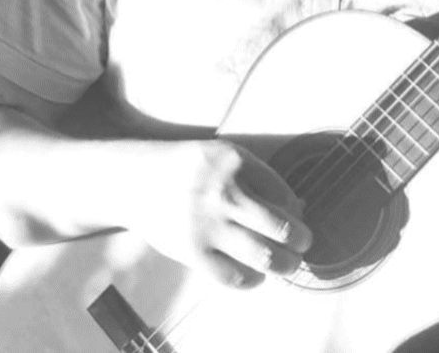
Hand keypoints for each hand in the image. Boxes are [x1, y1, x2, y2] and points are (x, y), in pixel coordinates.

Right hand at [124, 139, 311, 287]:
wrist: (135, 180)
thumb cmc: (190, 169)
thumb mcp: (224, 157)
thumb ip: (260, 177)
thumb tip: (300, 208)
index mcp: (236, 163)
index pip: (285, 194)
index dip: (297, 210)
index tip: (296, 217)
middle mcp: (224, 193)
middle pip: (282, 227)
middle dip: (301, 240)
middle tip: (303, 243)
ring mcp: (207, 225)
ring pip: (264, 255)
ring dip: (285, 264)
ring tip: (288, 263)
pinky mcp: (191, 251)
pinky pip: (232, 276)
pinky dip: (252, 280)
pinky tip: (256, 275)